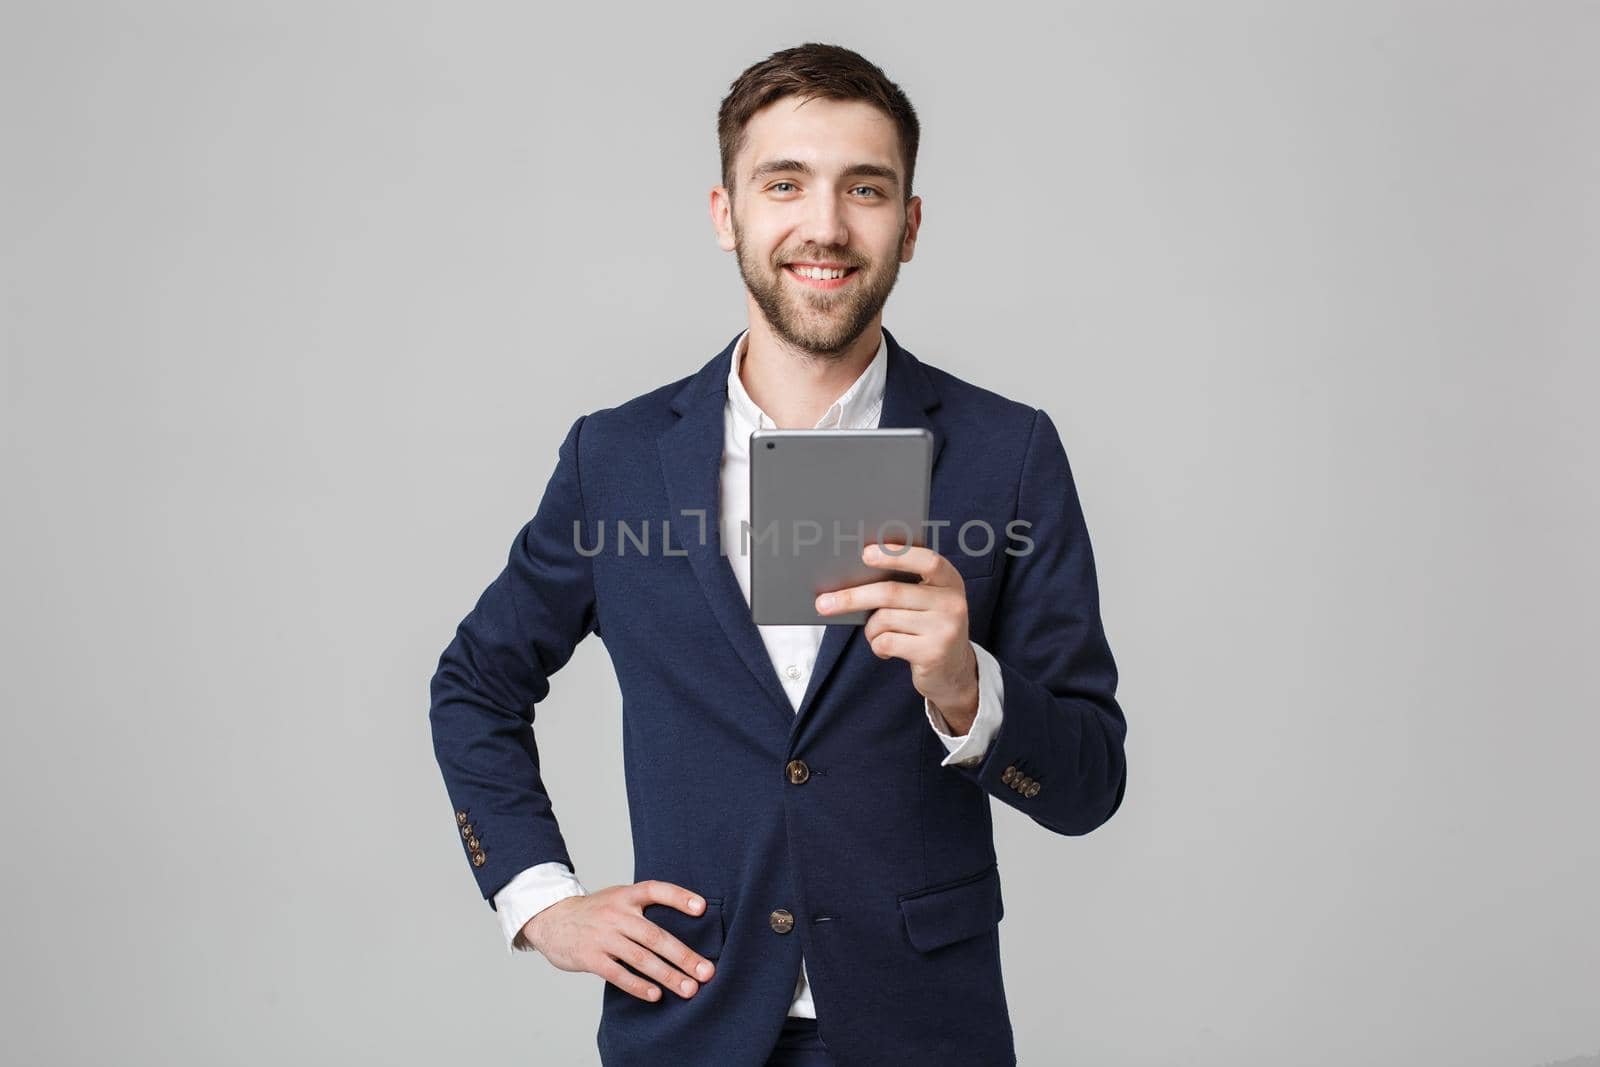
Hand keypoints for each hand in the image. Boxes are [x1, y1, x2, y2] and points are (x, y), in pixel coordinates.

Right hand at [519, 880, 716, 1001]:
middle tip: (707, 972)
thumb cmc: (595, 912)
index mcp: (625, 896)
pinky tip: (656, 995)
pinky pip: (618, 974)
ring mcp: (603, 937)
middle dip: (684, 956)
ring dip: (668, 976)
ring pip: (641, 958)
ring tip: (689, 989)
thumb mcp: (617, 898)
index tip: (702, 908)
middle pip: (655, 936)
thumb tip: (686, 922)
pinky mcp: (590, 957)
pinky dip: (638, 986)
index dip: (679, 897)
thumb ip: (643, 907)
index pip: (656, 890)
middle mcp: (616, 914)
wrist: (551, 920)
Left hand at [816, 542, 979, 732]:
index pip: (927, 560)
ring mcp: (945, 629)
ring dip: (870, 629)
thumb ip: (905, 585)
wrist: (954, 671)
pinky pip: (887, 642)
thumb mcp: (927, 601)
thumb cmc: (928, 627)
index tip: (865, 554)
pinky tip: (886, 649)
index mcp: (950, 581)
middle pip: (891, 592)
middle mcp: (953, 602)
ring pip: (885, 619)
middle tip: (823, 603)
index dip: (896, 555)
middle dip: (853, 597)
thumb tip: (852, 575)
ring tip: (876, 634)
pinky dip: (877, 646)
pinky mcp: (933, 653)